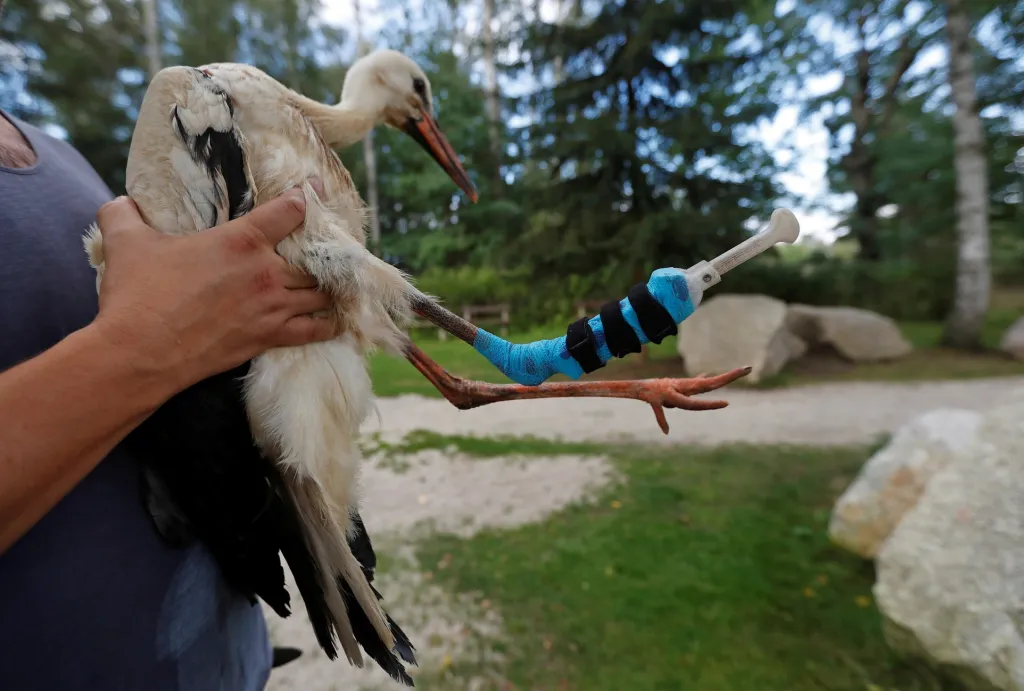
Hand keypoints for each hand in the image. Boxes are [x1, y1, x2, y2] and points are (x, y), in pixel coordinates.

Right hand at [91, 184, 336, 391]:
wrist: (140, 353)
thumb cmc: (138, 295)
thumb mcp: (126, 243)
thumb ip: (123, 215)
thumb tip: (118, 204)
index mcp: (241, 240)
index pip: (289, 211)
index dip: (307, 197)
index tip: (316, 190)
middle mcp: (266, 272)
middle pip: (314, 257)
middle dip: (323, 250)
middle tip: (328, 246)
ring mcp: (272, 307)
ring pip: (320, 293)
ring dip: (329, 286)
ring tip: (336, 281)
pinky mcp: (269, 337)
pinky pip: (314, 331)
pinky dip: (329, 325)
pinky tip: (337, 321)